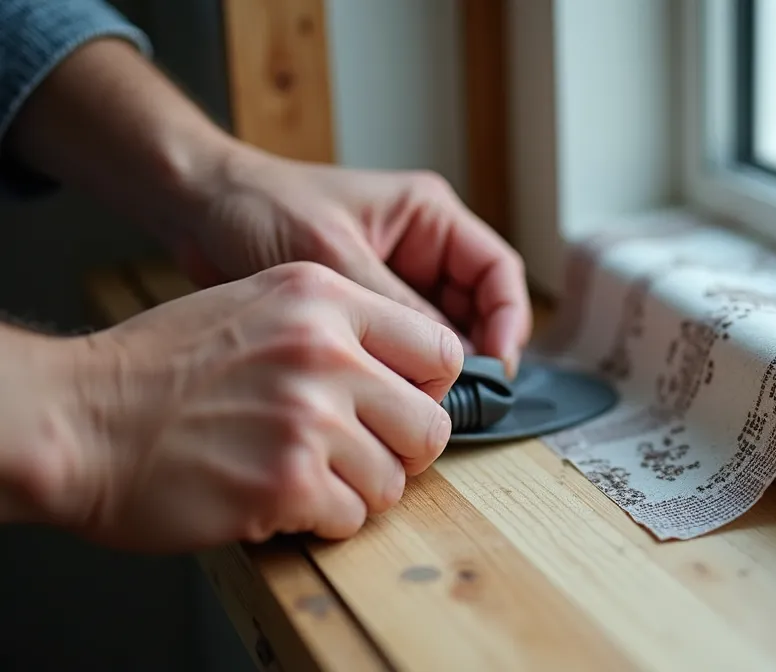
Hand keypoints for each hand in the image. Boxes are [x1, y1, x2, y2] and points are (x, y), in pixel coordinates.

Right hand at [56, 263, 460, 552]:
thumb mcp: (256, 305)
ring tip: (301, 474)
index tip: (400, 408)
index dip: (425, 391)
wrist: (77, 418)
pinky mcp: (288, 482)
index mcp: (323, 298)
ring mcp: (310, 418)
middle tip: (356, 455)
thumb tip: (409, 374)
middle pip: (430, 425)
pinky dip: (319, 520)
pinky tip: (274, 496)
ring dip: (355, 491)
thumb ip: (338, 329)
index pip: (439, 350)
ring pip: (394, 481)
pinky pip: (351, 518)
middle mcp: (326, 352)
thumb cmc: (160, 369)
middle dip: (399, 452)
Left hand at [173, 146, 531, 376]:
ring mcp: (395, 282)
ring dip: (436, 371)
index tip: (496, 368)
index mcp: (428, 217)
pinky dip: (402, 375)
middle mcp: (421, 250)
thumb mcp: (333, 255)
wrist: (196, 209)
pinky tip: (388, 399)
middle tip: (456, 400)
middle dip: (473, 355)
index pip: (497, 272)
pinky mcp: (366, 313)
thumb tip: (447, 359)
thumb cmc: (259, 208)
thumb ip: (395, 306)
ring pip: (441, 337)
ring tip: (421, 406)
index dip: (508, 321)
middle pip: (478, 311)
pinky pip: (401, 349)